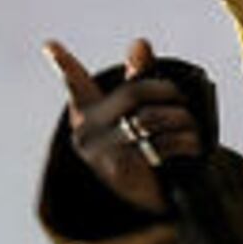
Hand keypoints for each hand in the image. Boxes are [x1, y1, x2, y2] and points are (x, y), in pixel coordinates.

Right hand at [43, 36, 204, 216]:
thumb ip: (137, 76)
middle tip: (181, 98)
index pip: (75, 83)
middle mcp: (87, 133)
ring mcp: (102, 153)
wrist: (144, 200)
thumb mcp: (132, 112)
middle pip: (132, 94)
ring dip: (180, 119)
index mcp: (86, 112)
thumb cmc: (137, 145)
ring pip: (150, 119)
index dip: (63, 64)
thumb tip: (140, 43)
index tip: (50, 45)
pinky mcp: (123, 171)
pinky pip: (160, 144)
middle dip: (165, 91)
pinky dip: (184, 141)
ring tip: (192, 126)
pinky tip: (193, 145)